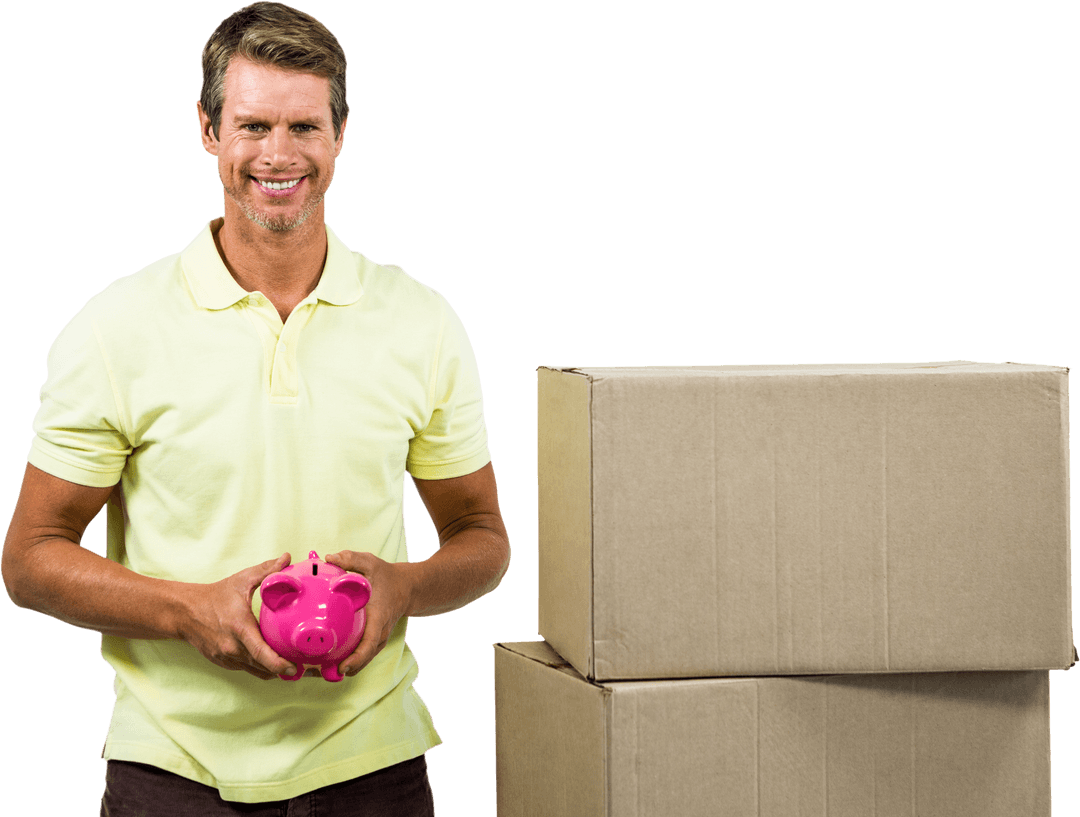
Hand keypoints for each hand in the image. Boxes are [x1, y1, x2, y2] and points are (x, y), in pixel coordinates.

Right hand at [177, 553, 297, 679]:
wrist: (185, 612)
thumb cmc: (215, 596)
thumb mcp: (242, 580)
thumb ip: (267, 570)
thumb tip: (287, 558)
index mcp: (240, 628)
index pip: (262, 654)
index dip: (281, 664)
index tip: (295, 666)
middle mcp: (233, 647)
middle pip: (263, 667)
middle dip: (284, 668)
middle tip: (303, 665)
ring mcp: (227, 657)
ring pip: (256, 671)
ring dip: (273, 670)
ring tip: (291, 664)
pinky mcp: (223, 662)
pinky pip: (246, 669)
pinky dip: (260, 667)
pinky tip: (271, 661)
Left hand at [323, 550, 415, 676]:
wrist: (408, 587)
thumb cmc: (388, 577)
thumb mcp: (371, 563)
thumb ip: (351, 559)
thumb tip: (329, 558)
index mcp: (379, 616)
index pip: (370, 642)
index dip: (358, 657)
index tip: (343, 667)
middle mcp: (380, 631)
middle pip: (366, 657)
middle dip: (347, 668)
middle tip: (323, 674)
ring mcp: (379, 636)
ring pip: (365, 658)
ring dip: (348, 667)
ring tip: (324, 672)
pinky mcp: (375, 638)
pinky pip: (365, 653)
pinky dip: (352, 660)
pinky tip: (334, 663)